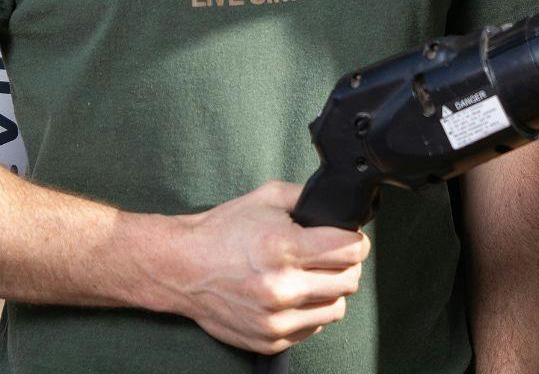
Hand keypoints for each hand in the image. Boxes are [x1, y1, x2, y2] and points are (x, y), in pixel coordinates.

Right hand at [167, 180, 368, 354]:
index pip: (351, 250)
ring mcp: (276, 319)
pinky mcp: (270, 340)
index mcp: (285, 248)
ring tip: (311, 275)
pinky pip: (313, 327)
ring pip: (336, 308)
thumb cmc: (223, 230)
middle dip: (347, 264)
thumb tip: (341, 207)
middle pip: (350, 280)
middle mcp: (283, 288)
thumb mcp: (267, 197)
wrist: (182, 267)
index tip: (350, 238)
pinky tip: (293, 293)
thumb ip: (308, 198)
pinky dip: (310, 310)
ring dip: (331, 290)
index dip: (356, 240)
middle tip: (331, 255)